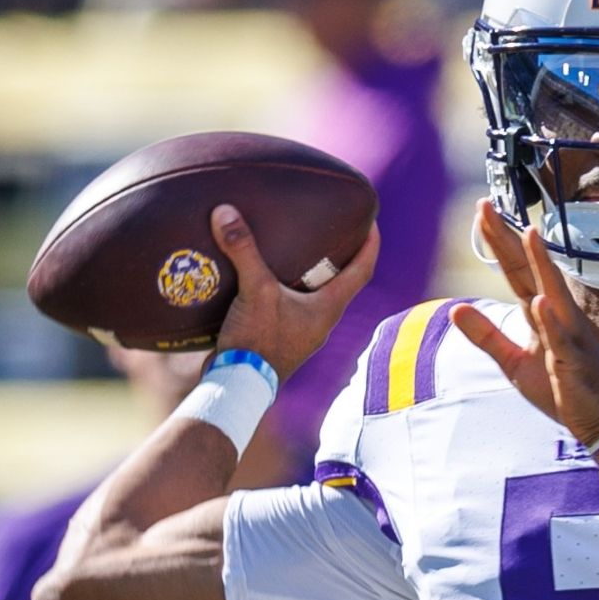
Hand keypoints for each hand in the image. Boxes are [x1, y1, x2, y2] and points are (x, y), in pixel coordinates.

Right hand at [210, 204, 378, 380]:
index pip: (362, 271)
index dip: (370, 244)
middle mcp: (321, 321)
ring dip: (309, 271)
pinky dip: (284, 286)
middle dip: (338, 254)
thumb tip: (226, 212)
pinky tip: (264, 274)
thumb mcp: (254, 291)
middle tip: (330, 227)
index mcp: (329, 308)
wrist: (237, 386)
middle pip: (340, 280)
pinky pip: (290, 304)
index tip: (372, 221)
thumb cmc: (258, 342)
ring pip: (314, 294)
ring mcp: (302, 331)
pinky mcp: (280, 337)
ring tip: (296, 244)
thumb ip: (244, 251)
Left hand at [451, 199, 598, 445]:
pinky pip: (561, 339)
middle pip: (529, 270)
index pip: (515, 269)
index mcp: (540, 312)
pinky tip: (540, 302)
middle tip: (487, 206)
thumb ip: (486, 335)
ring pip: (553, 292)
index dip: (498, 241)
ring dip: (542, 263)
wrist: (597, 420)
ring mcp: (569, 335)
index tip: (481, 210)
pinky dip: (551, 321)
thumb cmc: (559, 386)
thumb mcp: (513, 361)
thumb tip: (454, 309)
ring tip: (528, 233)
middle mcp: (557, 314)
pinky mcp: (573, 362)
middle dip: (509, 238)